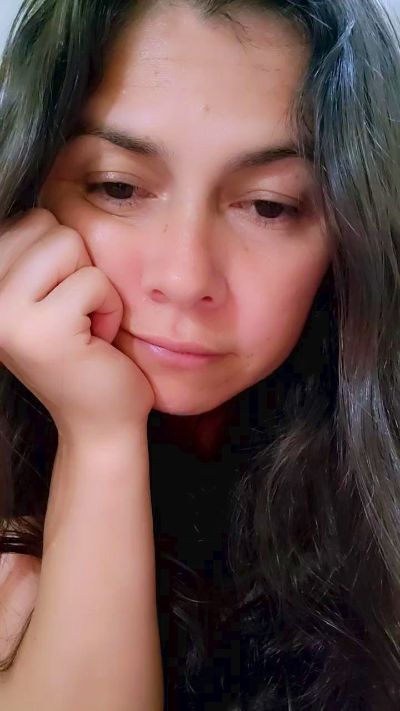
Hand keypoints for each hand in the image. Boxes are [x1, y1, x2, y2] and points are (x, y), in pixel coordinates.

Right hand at [0, 208, 154, 441]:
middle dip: (78, 266)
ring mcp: (5, 314)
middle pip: (49, 225)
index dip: (63, 258)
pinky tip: (95, 341)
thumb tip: (52, 199)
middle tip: (75, 316)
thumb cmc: (85, 354)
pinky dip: (108, 308)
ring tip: (83, 325)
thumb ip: (36, 256)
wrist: (100, 420)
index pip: (30, 220)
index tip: (61, 305)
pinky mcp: (42, 330)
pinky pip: (94, 280)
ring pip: (69, 244)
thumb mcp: (48, 296)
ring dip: (93, 285)